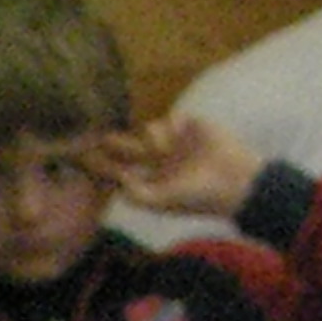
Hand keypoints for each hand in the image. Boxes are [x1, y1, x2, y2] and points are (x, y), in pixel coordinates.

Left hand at [96, 115, 264, 219]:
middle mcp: (163, 159)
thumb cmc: (197, 196)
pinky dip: (169, 127)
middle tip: (101, 138)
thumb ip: (135, 194)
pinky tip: (176, 138)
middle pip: (132, 147)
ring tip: (164, 150)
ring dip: (152, 139)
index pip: (125, 168)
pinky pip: (170, 119)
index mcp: (155, 179)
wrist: (234, 180)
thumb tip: (117, 179)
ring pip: (150, 130)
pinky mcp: (192, 126)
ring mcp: (177, 141)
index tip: (87, 159)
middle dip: (117, 143)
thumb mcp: (161, 201)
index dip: (107, 164)